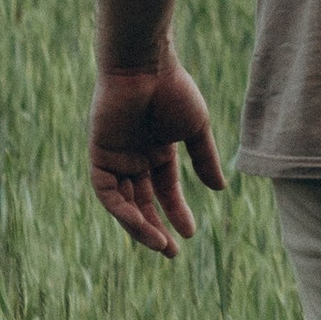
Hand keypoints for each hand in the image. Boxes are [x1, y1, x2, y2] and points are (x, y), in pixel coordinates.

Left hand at [89, 56, 225, 257]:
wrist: (145, 66)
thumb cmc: (173, 90)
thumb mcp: (195, 130)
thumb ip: (204, 159)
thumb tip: (220, 189)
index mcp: (157, 151)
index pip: (165, 191)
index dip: (177, 213)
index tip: (190, 234)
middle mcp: (135, 158)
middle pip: (143, 203)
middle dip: (156, 228)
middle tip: (171, 252)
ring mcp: (116, 158)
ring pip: (125, 203)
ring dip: (140, 226)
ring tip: (160, 244)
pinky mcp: (100, 156)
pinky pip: (108, 193)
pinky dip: (123, 211)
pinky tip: (141, 224)